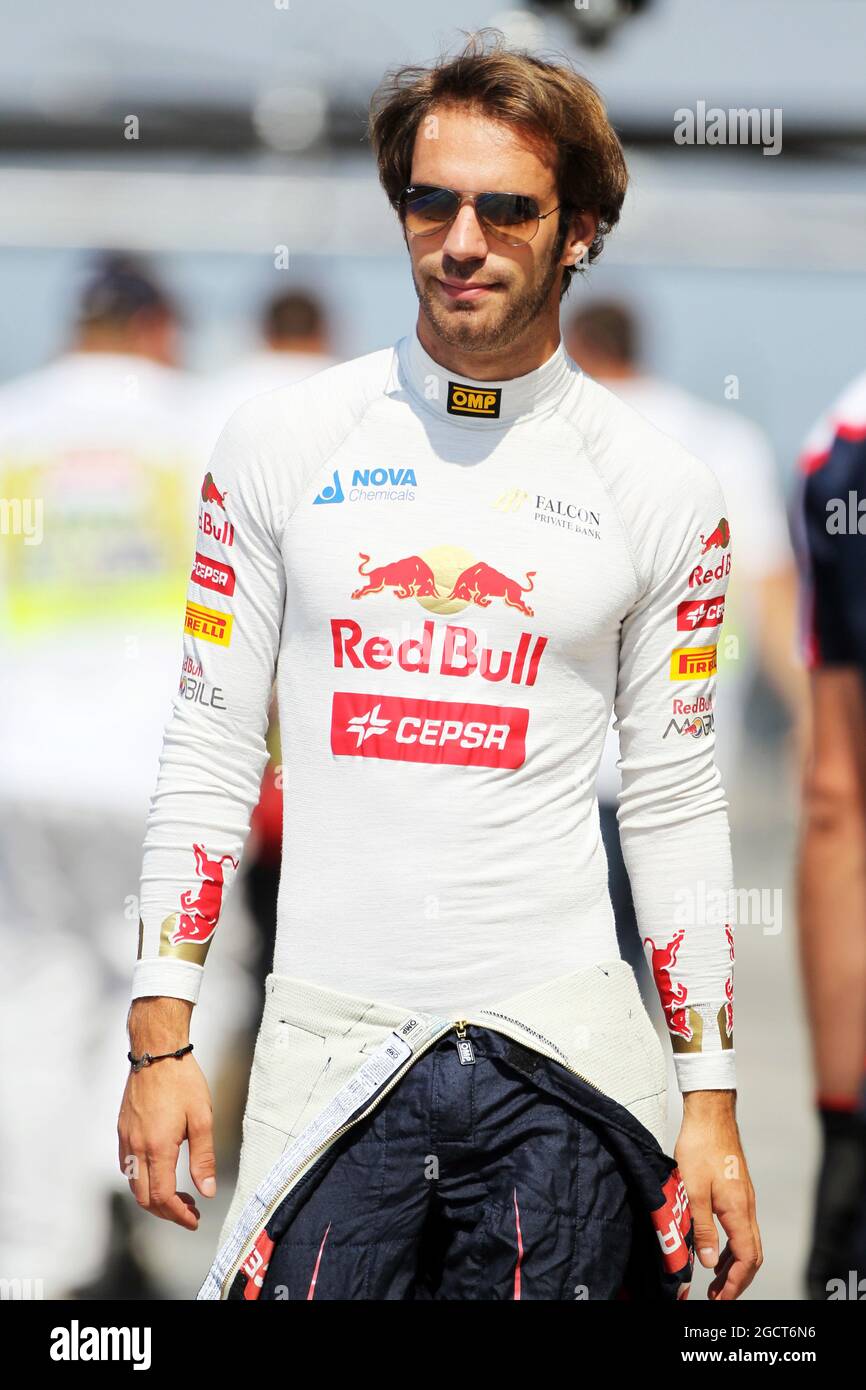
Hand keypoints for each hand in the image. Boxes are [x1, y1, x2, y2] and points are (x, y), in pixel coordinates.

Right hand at [118, 1049, 215, 1228]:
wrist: (157, 1051)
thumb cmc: (183, 1081)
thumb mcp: (202, 1119)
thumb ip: (203, 1158)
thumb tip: (207, 1191)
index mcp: (158, 1146)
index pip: (162, 1197)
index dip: (178, 1215)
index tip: (194, 1219)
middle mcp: (136, 1147)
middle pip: (144, 1197)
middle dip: (166, 1211)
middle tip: (190, 1210)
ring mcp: (126, 1138)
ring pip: (133, 1184)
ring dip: (153, 1197)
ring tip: (179, 1193)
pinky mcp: (123, 1130)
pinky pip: (127, 1166)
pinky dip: (142, 1180)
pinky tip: (161, 1171)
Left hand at [675, 1091, 762, 1298]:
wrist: (710, 1114)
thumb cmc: (700, 1147)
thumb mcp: (693, 1190)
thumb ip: (701, 1228)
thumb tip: (709, 1263)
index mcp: (738, 1210)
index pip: (746, 1258)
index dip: (735, 1282)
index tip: (721, 1298)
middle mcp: (747, 1207)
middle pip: (752, 1254)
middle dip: (737, 1279)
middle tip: (718, 1296)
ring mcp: (744, 1198)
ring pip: (748, 1241)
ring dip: (735, 1264)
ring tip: (716, 1279)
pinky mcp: (737, 1190)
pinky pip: (741, 1227)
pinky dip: (733, 1245)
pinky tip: (717, 1248)